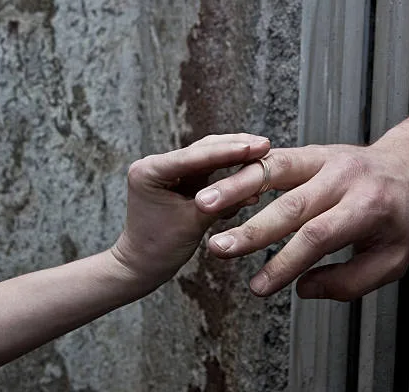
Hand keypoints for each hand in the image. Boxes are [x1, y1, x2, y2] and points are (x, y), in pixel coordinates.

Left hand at [111, 134, 269, 288]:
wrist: (143, 265)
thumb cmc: (158, 249)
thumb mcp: (192, 224)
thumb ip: (221, 204)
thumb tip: (255, 190)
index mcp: (149, 171)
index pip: (194, 157)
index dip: (227, 152)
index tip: (254, 147)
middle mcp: (157, 164)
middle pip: (203, 149)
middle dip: (235, 146)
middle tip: (265, 144)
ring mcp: (171, 170)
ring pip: (209, 155)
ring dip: (235, 154)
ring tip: (263, 151)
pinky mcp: (183, 179)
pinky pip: (211, 169)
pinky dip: (230, 168)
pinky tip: (252, 166)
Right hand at [194, 129, 408, 300]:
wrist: (406, 167)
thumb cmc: (400, 218)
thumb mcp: (393, 259)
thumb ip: (351, 281)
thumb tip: (303, 287)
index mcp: (369, 206)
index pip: (320, 236)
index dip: (286, 262)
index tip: (259, 287)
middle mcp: (345, 178)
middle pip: (292, 205)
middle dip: (253, 230)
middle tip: (220, 250)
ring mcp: (326, 159)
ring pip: (276, 171)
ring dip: (237, 187)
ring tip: (204, 204)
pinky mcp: (311, 151)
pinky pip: (275, 158)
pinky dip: (246, 170)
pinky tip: (221, 182)